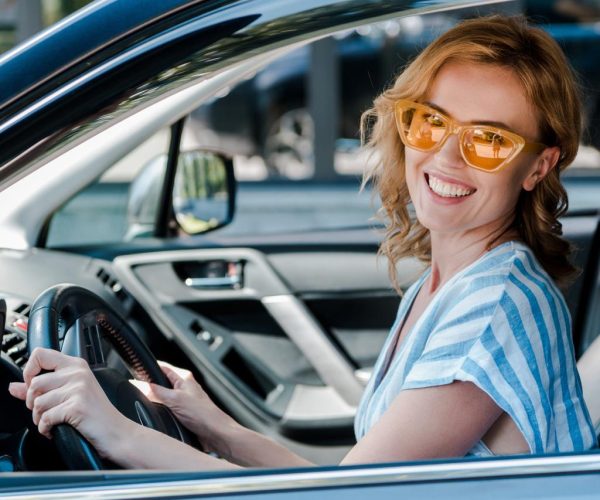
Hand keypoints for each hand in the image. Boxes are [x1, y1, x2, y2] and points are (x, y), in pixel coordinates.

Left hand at [8, 347, 133, 459]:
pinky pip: (45, 418)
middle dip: (32, 403)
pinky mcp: (76, 406)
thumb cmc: (95, 413)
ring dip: (39, 418)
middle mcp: (77, 373)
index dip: (29, 370)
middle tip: (45, 411)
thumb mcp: (70, 394)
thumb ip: (41, 388)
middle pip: (34, 383)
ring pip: (37, 403)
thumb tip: (13, 387)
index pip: (40, 354)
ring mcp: (78, 388)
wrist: (115, 431)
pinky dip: (46, 429)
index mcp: (76, 365)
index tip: (34, 385)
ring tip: (52, 421)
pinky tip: (55, 429)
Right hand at [132, 361, 235, 447]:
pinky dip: (161, 412)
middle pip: (162, 384)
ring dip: (156, 402)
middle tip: (137, 390)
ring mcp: (184, 402)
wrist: (215, 433)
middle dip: (151, 387)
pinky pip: (168, 410)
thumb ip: (159, 392)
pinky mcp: (184, 414)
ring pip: (164, 398)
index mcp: (184, 380)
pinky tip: (156, 416)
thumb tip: (146, 385)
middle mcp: (185, 389)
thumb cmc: (203, 414)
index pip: (164, 369)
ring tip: (145, 404)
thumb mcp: (176, 400)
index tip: (138, 370)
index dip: (151, 369)